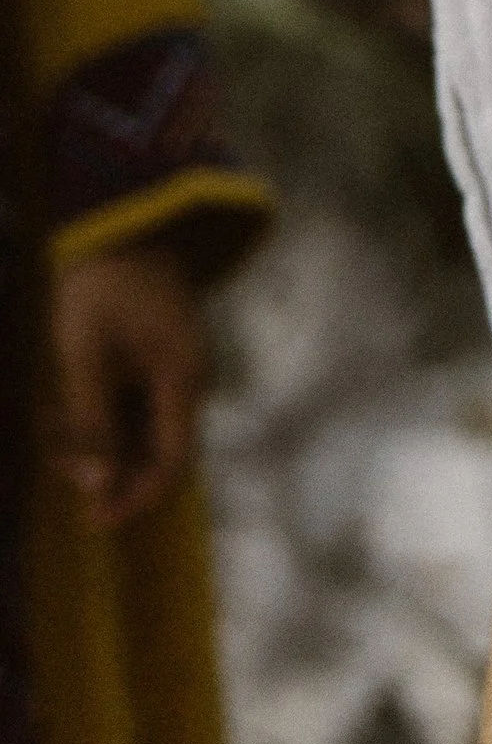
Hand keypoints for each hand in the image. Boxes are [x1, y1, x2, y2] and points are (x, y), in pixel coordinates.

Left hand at [46, 240, 207, 527]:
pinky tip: (63, 402)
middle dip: (103, 467)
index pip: (171, 467)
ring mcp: (175, 372)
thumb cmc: (102, 286)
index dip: (134, 501)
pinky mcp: (159, 362)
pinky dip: (98, 416)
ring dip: (94, 441)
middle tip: (55, 461)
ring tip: (50, 420)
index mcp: (181, 382)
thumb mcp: (84, 356)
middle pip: (153, 455)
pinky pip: (133, 408)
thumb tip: (99, 487)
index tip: (92, 521)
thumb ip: (92, 423)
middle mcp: (188, 384)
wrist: (125, 223)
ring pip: (138, 433)